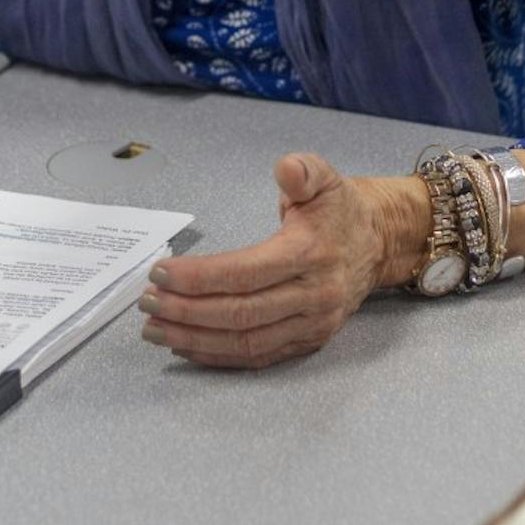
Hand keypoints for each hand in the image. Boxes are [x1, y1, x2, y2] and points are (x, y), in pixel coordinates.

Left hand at [137, 152, 428, 369]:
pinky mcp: (308, 342)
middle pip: (240, 313)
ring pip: (246, 341)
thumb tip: (286, 169)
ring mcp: (312, 324)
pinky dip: (218, 355)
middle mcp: (313, 295)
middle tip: (147, 302)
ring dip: (195, 339)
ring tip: (155, 329)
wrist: (377, 243)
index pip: (245, 273)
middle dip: (186, 311)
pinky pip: (257, 355)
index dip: (199, 277)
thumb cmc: (340, 209)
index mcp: (310, 254)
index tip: (160, 272)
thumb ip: (303, 169)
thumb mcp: (325, 177)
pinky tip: (187, 345)